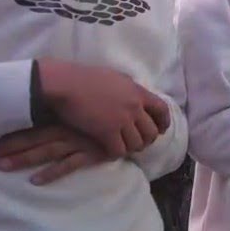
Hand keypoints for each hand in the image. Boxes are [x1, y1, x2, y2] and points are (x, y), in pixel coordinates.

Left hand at [0, 125, 109, 184]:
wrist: (132, 123)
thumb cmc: (103, 119)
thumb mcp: (80, 117)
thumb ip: (63, 120)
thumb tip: (41, 124)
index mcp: (61, 121)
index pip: (29, 129)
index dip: (7, 137)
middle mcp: (65, 130)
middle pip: (31, 140)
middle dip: (7, 149)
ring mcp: (76, 142)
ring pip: (44, 151)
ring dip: (22, 159)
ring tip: (1, 167)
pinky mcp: (89, 153)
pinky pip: (68, 164)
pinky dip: (51, 172)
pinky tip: (35, 181)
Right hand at [36, 59, 169, 157]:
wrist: (66, 83)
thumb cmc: (86, 77)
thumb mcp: (116, 77)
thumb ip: (129, 89)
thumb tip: (135, 96)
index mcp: (138, 92)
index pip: (162, 109)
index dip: (163, 122)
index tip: (161, 130)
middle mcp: (134, 107)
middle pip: (151, 132)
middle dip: (146, 140)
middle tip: (137, 143)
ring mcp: (122, 120)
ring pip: (137, 144)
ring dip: (130, 148)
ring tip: (122, 147)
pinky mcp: (107, 132)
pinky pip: (119, 151)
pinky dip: (115, 153)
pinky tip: (108, 151)